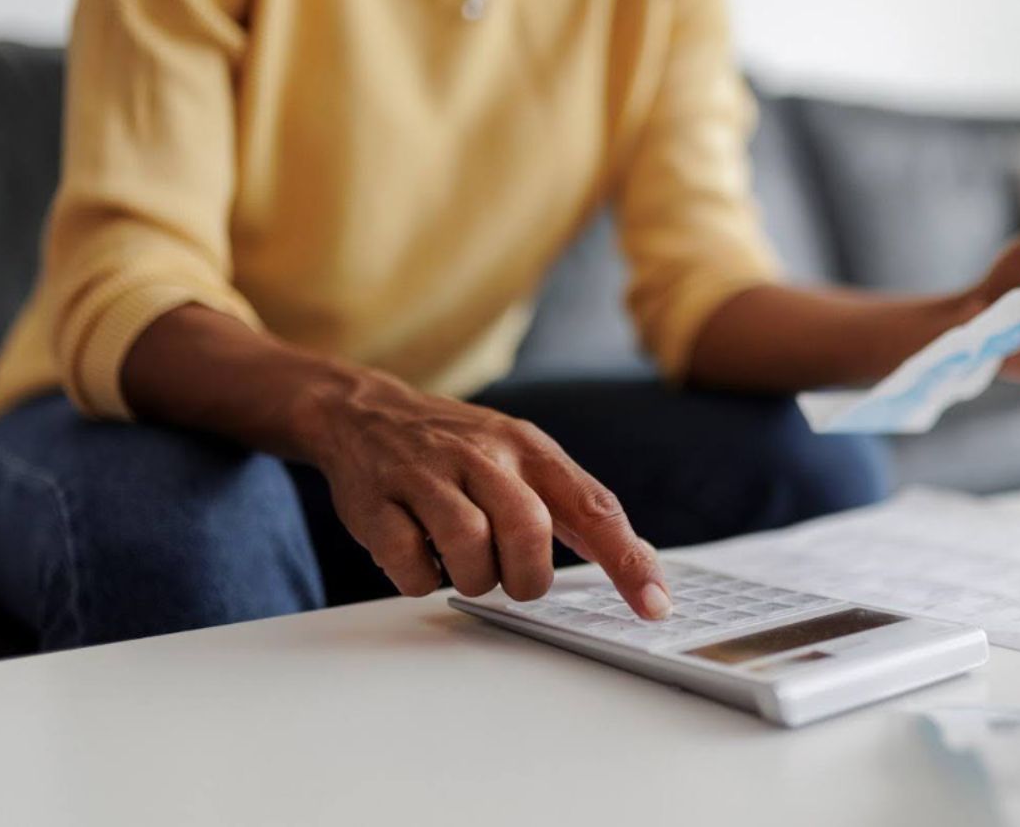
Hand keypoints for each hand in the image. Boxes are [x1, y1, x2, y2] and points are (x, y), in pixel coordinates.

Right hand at [299, 371, 670, 617]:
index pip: (594, 506)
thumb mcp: (523, 455)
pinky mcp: (376, 502)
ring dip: (474, 579)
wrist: (363, 413)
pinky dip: (421, 578)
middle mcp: (482, 454)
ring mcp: (426, 475)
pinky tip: (421, 557)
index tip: (655, 605)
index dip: (628, 561)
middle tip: (514, 579)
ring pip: (469, 548)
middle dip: (527, 576)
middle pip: (529, 530)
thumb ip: (575, 505)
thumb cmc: (459, 448)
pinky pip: (410, 564)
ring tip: (464, 565)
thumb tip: (639, 563)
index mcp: (529, 448)